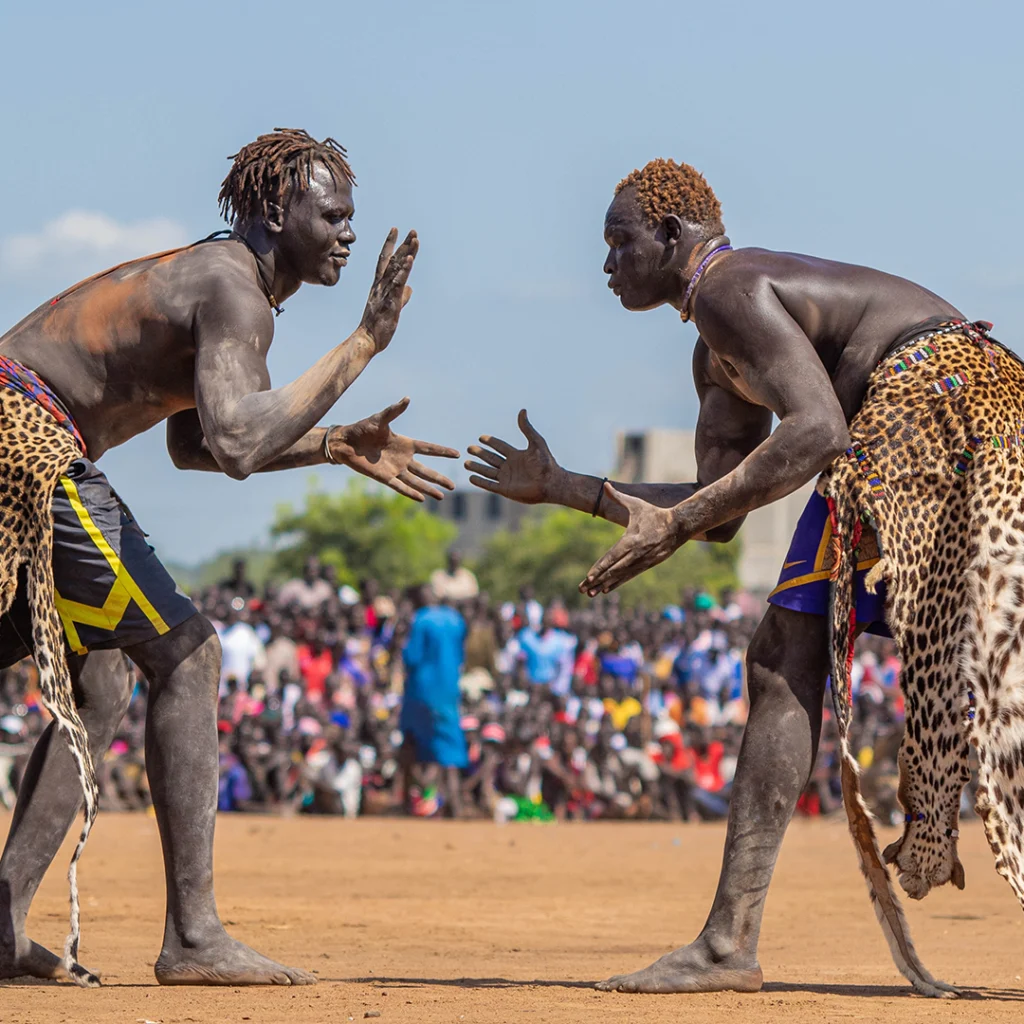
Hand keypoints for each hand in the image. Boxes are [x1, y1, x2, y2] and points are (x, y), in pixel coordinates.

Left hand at [328, 397, 458, 501]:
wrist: (345, 442)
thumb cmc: (363, 428)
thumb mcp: (380, 419)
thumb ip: (394, 411)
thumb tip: (407, 398)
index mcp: (405, 444)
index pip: (429, 449)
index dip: (442, 451)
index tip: (457, 454)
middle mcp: (403, 458)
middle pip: (426, 470)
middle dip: (439, 478)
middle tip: (453, 486)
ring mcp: (395, 469)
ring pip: (416, 481)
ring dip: (429, 489)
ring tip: (442, 496)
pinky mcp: (384, 478)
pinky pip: (400, 487)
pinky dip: (410, 492)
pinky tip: (422, 499)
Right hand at [359, 228, 417, 353]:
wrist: (366, 340)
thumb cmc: (377, 326)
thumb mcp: (392, 308)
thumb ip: (402, 297)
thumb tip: (410, 289)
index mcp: (379, 285)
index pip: (384, 260)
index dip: (391, 244)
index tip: (396, 230)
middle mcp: (380, 285)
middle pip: (392, 260)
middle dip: (403, 244)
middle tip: (413, 231)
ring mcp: (384, 292)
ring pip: (396, 268)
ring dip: (406, 253)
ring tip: (415, 238)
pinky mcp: (390, 302)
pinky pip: (397, 283)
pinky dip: (404, 270)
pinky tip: (410, 259)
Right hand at [465, 410, 559, 504]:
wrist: (550, 483)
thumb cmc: (546, 463)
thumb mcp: (536, 442)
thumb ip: (527, 428)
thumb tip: (522, 410)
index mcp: (517, 455)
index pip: (500, 447)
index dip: (491, 442)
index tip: (480, 437)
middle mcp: (510, 467)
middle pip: (491, 459)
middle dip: (480, 453)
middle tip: (469, 448)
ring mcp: (507, 479)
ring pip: (488, 471)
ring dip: (477, 467)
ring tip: (466, 463)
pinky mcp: (505, 490)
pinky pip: (490, 485)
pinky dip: (480, 481)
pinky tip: (471, 477)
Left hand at [579, 484, 688, 595]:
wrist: (679, 526)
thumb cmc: (654, 514)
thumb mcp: (636, 504)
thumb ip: (618, 497)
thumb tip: (605, 484)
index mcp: (632, 539)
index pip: (612, 556)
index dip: (600, 568)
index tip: (588, 577)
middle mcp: (636, 553)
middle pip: (613, 570)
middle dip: (597, 580)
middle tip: (583, 589)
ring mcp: (642, 561)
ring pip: (620, 576)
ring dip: (605, 585)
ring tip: (591, 593)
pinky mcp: (648, 565)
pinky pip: (629, 576)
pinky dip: (617, 583)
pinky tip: (606, 589)